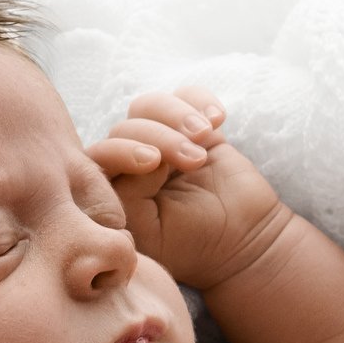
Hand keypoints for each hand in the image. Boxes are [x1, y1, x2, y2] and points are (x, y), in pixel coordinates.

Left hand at [84, 86, 289, 290]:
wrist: (245, 243)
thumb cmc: (194, 246)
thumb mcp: (151, 232)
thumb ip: (127, 196)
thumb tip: (139, 156)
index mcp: (112, 192)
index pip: (98, 157)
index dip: (121, 150)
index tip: (153, 162)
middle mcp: (130, 164)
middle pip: (125, 127)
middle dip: (159, 136)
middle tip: (194, 160)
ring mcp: (161, 143)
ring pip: (149, 106)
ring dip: (177, 114)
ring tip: (206, 135)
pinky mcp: (192, 129)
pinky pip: (186, 96)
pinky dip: (201, 100)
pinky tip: (219, 120)